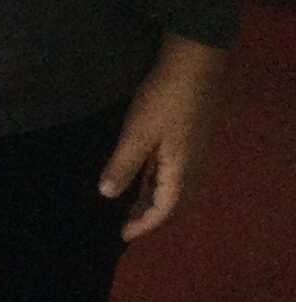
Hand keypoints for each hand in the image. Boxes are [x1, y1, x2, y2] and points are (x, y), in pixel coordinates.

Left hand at [97, 32, 227, 238]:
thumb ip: (123, 166)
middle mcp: (193, 169)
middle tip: (124, 225)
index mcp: (181, 172)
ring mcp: (194, 155)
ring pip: (174, 190)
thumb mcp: (137, 134)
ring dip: (154, 201)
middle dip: (150, 218)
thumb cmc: (163, 100)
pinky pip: (174, 174)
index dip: (143, 225)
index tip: (122, 236)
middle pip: (173, 205)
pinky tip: (141, 178)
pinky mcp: (190, 141)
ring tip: (129, 206)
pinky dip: (157, 184)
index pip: (164, 211)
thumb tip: (108, 196)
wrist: (193, 65)